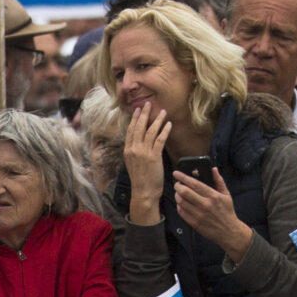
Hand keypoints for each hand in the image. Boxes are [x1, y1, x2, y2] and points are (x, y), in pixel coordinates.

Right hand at [123, 104, 170, 223]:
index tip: (138, 109)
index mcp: (128, 151)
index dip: (135, 119)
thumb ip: (135, 151)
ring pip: (151, 131)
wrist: (143, 192)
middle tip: (148, 104)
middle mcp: (134, 149)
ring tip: (163, 111)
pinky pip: (160, 140)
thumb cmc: (140, 180)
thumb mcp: (132, 163)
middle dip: (144, 114)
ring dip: (157, 120)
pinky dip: (165, 130)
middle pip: (139, 127)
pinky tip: (169, 124)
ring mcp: (144, 153)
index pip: (130, 130)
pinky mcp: (154, 157)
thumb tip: (139, 141)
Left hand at [171, 165, 253, 259]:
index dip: (183, 177)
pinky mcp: (194, 223)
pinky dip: (179, 206)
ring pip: (181, 202)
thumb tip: (213, 169)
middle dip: (177, 186)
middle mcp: (205, 205)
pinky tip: (181, 203)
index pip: (195, 184)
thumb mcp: (226, 195)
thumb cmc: (227, 212)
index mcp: (213, 196)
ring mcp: (199, 215)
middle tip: (177, 184)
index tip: (176, 173)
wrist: (228, 231)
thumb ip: (219, 181)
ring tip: (178, 193)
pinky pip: (181, 212)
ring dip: (177, 195)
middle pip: (185, 192)